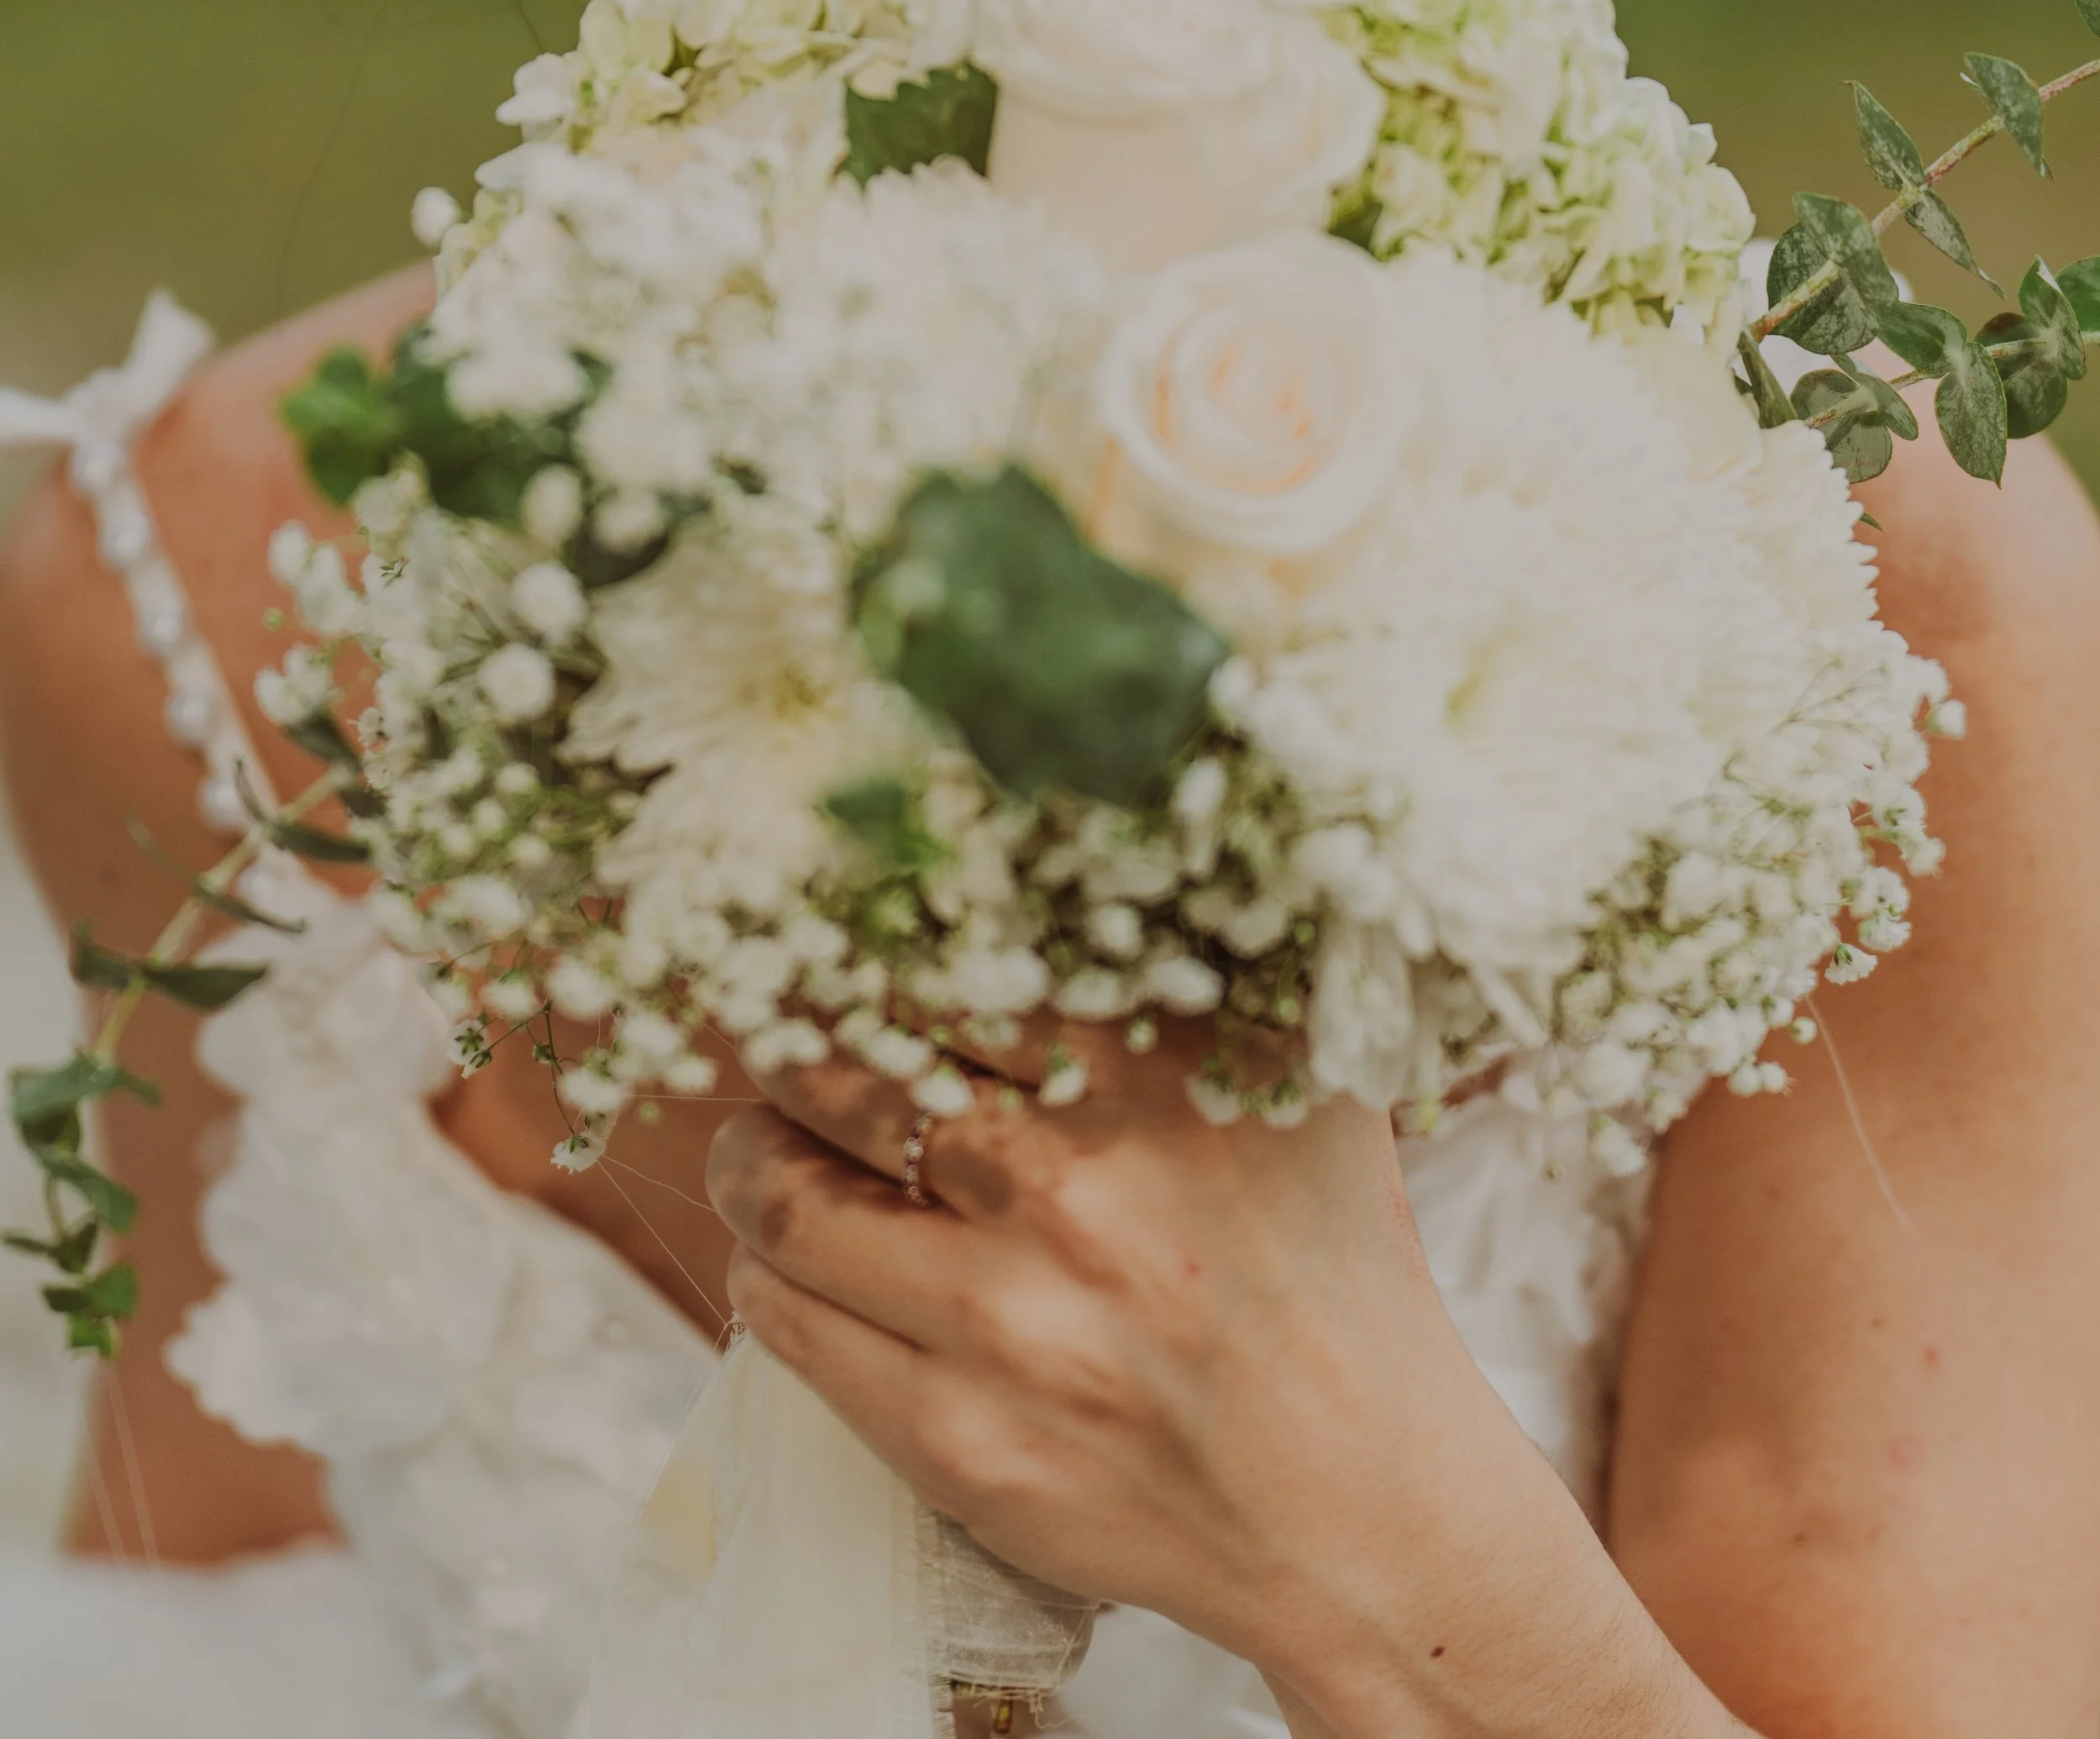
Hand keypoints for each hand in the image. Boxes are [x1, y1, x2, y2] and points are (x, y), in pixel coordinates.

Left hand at [705, 1028, 1708, 1734]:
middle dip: (793, 1049)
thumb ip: (1207, 962)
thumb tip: (1093, 835)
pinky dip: (766, 1273)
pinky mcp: (954, 1437)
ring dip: (750, 1158)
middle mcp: (1072, 1186)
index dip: (867, 945)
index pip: (938, 960)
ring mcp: (1004, 1321)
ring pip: (781, 1197)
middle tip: (795, 1051)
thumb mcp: (1298, 1077)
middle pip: (834, 1066)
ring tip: (766, 1148)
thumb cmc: (1324, 1267)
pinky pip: (787, 1321)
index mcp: (1152, 1074)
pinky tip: (796, 1259)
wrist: (1357, 1503)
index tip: (847, 946)